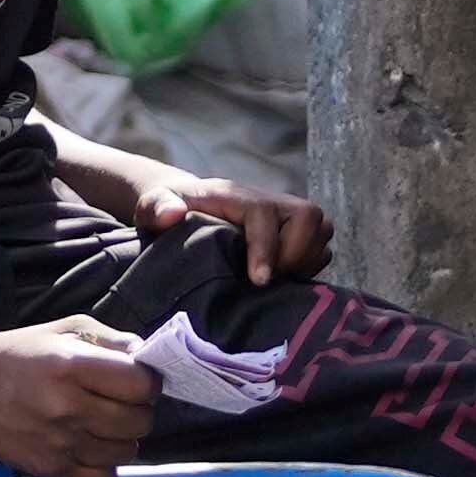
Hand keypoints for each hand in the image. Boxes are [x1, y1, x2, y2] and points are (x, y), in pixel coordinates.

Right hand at [0, 316, 163, 476]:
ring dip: (121, 438)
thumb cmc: (15, 354)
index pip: (142, 386)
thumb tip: (150, 360)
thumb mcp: (64, 330)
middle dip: (136, 410)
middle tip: (116, 401)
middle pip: (139, 422)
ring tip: (98, 423)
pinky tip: (88, 447)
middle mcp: (67, 407)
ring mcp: (58, 443)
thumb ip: (112, 341)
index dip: (147, 382)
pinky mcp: (47, 470)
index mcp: (72, 365)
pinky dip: (104, 467)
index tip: (135, 380)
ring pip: (126, 452)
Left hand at [123, 161, 333, 284]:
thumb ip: (157, 208)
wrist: (185, 209)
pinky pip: (323, 250)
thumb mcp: (152, 207)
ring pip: (322, 233)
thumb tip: (173, 215)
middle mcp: (270, 202)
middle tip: (267, 280)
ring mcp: (288, 217)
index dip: (267, 247)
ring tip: (275, 280)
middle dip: (295, 254)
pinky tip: (281, 280)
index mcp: (238, 196)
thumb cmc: (168, 211)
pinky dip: (309, 267)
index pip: (266, 213)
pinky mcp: (298, 235)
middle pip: (310, 218)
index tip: (259, 280)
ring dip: (305, 262)